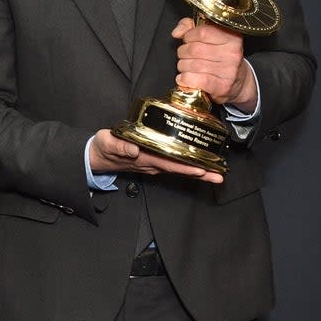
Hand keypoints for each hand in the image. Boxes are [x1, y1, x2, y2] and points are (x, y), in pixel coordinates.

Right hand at [89, 127, 223, 182]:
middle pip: (180, 170)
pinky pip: (177, 166)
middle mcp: (154, 165)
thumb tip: (133, 150)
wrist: (100, 156)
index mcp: (145, 158)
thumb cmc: (104, 148)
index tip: (201, 169)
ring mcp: (156, 165)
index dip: (185, 166)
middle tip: (219, 176)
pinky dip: (191, 167)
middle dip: (200, 173)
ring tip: (218, 174)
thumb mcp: (107, 143)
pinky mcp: (157, 162)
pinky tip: (203, 167)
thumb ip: (119, 145)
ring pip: (181, 169)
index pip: (169, 163)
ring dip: (200, 173)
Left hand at [172, 17, 254, 109]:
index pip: (202, 32)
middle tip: (185, 56)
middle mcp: (232, 54)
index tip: (188, 40)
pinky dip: (185, 79)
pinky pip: (196, 80)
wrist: (237, 82)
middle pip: (195, 49)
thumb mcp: (211, 37)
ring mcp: (229, 71)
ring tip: (186, 67)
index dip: (189, 36)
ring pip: (193, 65)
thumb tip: (177, 32)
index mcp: (232, 38)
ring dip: (183, 66)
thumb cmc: (221, 57)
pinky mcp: (222, 87)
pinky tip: (184, 78)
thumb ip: (191, 27)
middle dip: (183, 52)